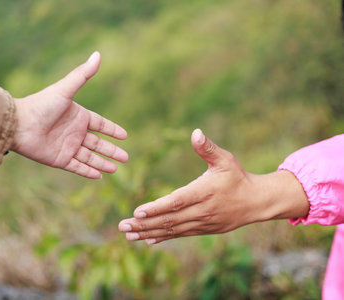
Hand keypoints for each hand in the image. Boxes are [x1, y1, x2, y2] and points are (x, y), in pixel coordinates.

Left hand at [11, 52, 127, 178]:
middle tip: (126, 158)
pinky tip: (99, 176)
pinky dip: (88, 171)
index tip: (125, 136)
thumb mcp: (65, 89)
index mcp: (78, 116)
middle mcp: (74, 132)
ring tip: (116, 169)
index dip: (112, 130)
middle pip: (98, 144)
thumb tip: (98, 54)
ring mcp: (67, 146)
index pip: (100, 124)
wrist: (18, 124)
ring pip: (90, 157)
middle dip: (112, 151)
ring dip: (103, 163)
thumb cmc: (41, 105)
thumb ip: (82, 74)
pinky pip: (77, 167)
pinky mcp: (59, 159)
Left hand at [118, 129, 308, 243]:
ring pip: (172, 230)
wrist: (256, 202)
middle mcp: (202, 211)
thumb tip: (195, 132)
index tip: (138, 212)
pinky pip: (180, 235)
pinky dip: (163, 237)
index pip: (177, 202)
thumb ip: (207, 148)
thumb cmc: (237, 177)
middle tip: (122, 226)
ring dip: (148, 232)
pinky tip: (146, 240)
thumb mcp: (225, 159)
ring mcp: (202, 223)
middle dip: (144, 224)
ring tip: (128, 235)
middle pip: (169, 220)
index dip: (157, 208)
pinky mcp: (203, 230)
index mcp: (204, 192)